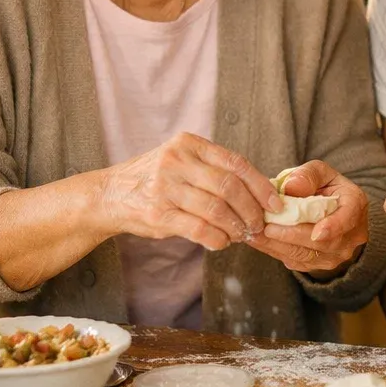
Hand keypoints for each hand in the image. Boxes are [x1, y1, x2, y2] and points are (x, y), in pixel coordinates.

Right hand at [97, 132, 278, 249]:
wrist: (110, 194)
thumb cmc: (156, 180)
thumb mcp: (182, 161)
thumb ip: (214, 170)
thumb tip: (260, 193)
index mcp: (190, 144)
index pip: (236, 163)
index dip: (261, 186)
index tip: (275, 204)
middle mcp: (177, 161)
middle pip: (229, 187)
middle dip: (251, 210)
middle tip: (259, 225)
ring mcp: (165, 187)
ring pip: (216, 209)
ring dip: (236, 227)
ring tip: (241, 235)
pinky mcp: (158, 214)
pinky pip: (199, 229)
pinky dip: (217, 238)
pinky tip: (222, 242)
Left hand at [249, 160, 368, 275]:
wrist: (332, 213)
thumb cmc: (325, 188)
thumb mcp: (321, 173)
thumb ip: (308, 175)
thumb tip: (291, 187)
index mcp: (355, 206)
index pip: (348, 218)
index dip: (333, 227)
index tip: (316, 232)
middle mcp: (351, 235)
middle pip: (322, 242)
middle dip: (292, 236)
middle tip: (266, 228)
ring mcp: (336, 254)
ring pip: (306, 255)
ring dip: (278, 246)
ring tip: (255, 235)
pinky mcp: (319, 265)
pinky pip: (297, 262)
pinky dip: (276, 252)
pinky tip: (260, 242)